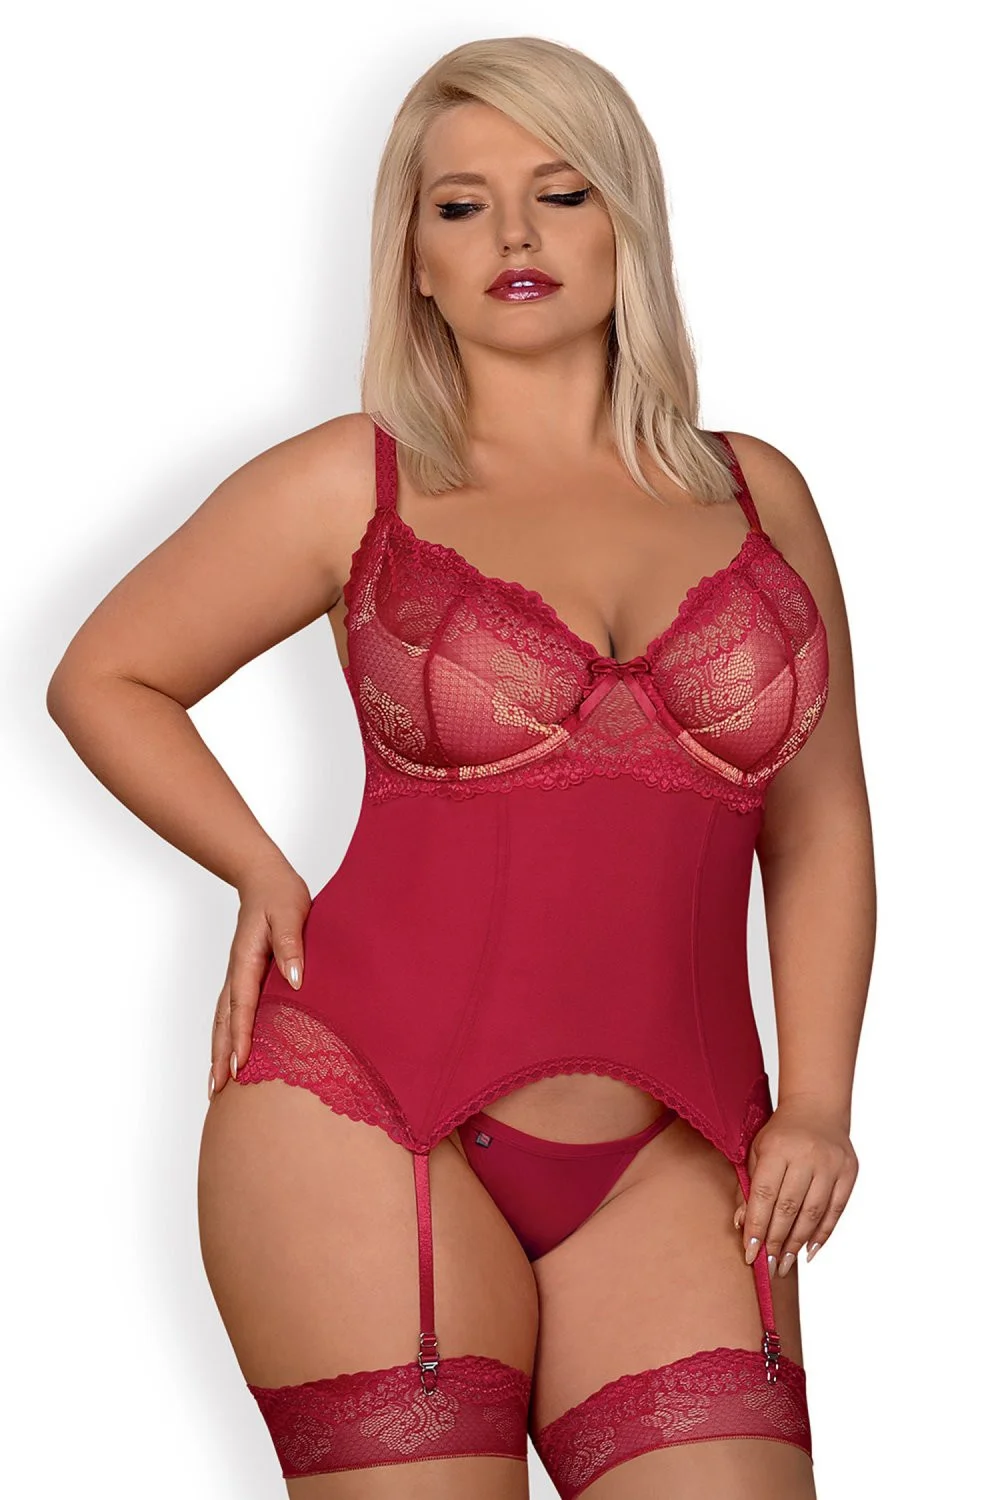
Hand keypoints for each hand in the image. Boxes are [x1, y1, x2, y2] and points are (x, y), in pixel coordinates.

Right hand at [207, 857, 311, 1100]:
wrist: (264, 879)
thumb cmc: (281, 895)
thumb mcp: (291, 913)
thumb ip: (291, 945)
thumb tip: (295, 980)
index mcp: (247, 960)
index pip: (243, 1006)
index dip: (242, 1037)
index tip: (240, 1065)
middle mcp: (237, 973)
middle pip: (225, 1022)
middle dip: (221, 1056)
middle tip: (219, 1090)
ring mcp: (236, 977)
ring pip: (223, 1021)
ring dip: (218, 1052)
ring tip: (215, 1086)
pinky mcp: (243, 978)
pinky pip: (230, 1014)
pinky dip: (225, 1037)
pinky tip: (227, 1055)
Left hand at [733, 1095, 858, 1277]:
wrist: (817, 1108)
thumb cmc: (781, 1134)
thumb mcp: (757, 1151)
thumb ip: (748, 1186)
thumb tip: (741, 1225)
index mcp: (777, 1148)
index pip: (764, 1194)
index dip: (756, 1226)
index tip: (750, 1253)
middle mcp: (805, 1156)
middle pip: (789, 1207)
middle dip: (776, 1241)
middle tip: (768, 1267)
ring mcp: (830, 1164)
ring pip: (812, 1213)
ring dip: (797, 1243)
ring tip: (785, 1264)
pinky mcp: (849, 1172)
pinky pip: (836, 1210)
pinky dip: (822, 1234)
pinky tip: (810, 1251)